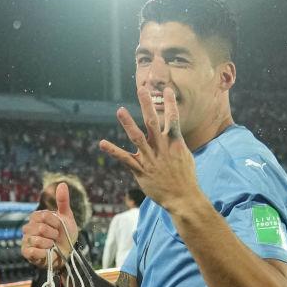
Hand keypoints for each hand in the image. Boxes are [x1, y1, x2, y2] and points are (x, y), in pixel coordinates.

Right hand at [20, 182, 77, 268]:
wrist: (67, 252)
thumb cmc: (65, 234)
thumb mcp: (66, 217)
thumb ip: (63, 201)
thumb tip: (62, 184)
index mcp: (36, 217)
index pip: (45, 216)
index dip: (56, 223)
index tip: (59, 228)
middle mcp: (28, 227)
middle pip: (41, 228)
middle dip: (54, 235)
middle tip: (56, 238)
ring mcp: (25, 240)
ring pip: (37, 240)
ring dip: (50, 244)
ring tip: (51, 246)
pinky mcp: (26, 252)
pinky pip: (33, 251)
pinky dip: (43, 252)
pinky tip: (47, 252)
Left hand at [99, 86, 197, 211]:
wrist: (183, 198)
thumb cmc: (185, 178)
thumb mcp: (185, 157)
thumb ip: (176, 144)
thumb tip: (173, 135)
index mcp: (174, 143)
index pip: (173, 118)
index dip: (170, 103)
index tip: (167, 89)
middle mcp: (161, 148)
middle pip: (152, 122)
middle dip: (147, 105)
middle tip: (141, 89)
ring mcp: (150, 158)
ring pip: (137, 137)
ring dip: (128, 123)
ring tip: (120, 110)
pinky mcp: (141, 170)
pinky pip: (125, 159)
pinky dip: (113, 150)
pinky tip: (102, 143)